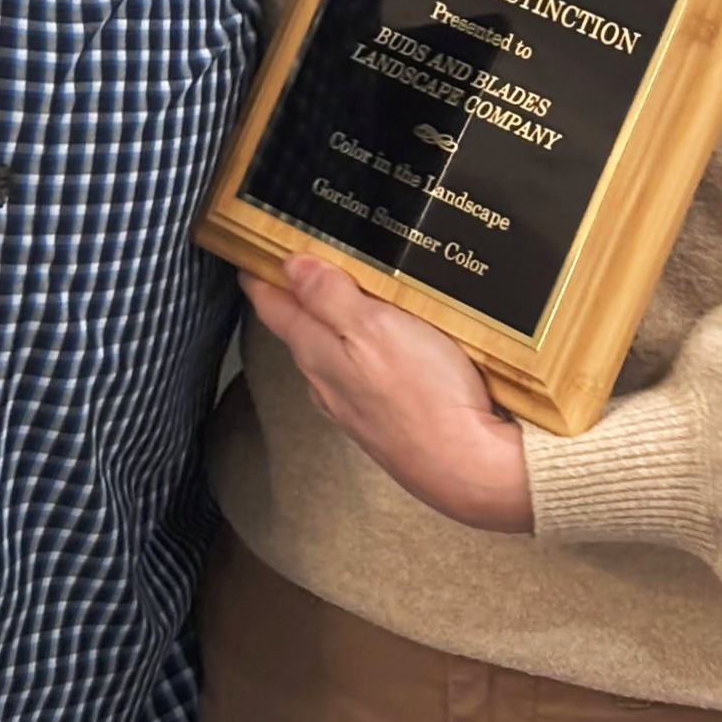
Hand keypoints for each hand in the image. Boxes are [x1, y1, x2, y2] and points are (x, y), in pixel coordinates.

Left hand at [244, 257, 532, 532]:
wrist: (473, 471)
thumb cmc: (426, 395)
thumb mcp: (375, 328)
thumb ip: (330, 297)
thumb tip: (291, 265)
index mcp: (317, 353)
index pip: (273, 307)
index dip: (259, 275)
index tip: (249, 251)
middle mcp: (326, 383)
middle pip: (299, 331)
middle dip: (296, 297)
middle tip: (297, 260)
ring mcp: (354, 409)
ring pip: (329, 356)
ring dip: (330, 326)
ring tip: (341, 296)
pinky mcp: (385, 424)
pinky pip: (360, 378)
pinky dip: (361, 353)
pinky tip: (381, 348)